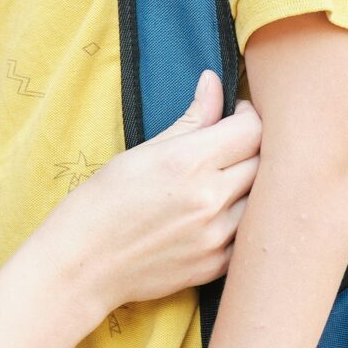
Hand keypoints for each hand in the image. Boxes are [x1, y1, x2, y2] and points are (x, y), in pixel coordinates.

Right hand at [39, 71, 258, 315]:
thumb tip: (213, 82)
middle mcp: (208, 199)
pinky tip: (217, 215)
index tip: (235, 117)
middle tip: (231, 148)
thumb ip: (191, 119)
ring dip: (252, 187)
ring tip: (225, 182)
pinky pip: (249, 235)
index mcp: (187, 162)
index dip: (249, 117)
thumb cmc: (103, 202)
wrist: (83, 263)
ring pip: (263, 201)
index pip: (252, 131)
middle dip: (252, 149)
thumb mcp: (143, 152)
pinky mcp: (216, 265)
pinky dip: (243, 221)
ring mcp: (216, 236)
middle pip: (265, 163)